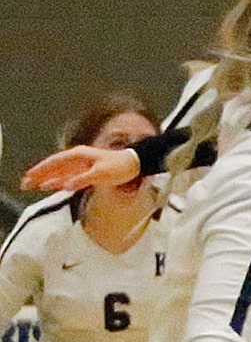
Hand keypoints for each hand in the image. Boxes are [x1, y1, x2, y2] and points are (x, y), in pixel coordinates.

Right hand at [22, 143, 142, 192]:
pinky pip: (69, 176)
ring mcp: (81, 165)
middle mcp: (77, 158)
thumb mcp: (101, 174)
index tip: (29, 176)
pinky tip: (52, 186)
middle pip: (53, 166)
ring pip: (60, 172)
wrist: (134, 164)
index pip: (54, 162)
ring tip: (33, 186)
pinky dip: (59, 181)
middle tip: (25, 184)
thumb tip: (65, 186)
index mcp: (78, 155)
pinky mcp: (87, 171)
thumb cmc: (119, 167)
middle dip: (39, 175)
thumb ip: (82, 180)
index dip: (41, 170)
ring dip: (47, 179)